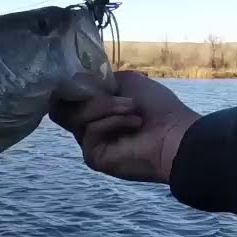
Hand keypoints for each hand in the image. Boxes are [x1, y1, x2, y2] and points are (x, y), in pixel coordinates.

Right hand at [50, 71, 200, 183]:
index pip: (66, 97)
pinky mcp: (92, 157)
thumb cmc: (158, 107)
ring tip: (132, 109)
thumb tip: (72, 81)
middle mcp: (88, 125)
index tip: (81, 80)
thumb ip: (97, 79)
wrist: (175, 134)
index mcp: (95, 108)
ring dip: (104, 107)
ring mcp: (89, 142)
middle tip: (107, 94)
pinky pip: (89, 132)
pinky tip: (133, 124)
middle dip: (87, 96)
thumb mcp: (127, 81)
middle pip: (61, 108)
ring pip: (74, 117)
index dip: (69, 88)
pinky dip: (112, 122)